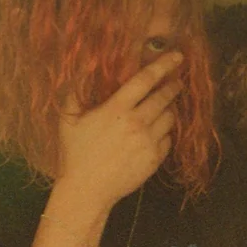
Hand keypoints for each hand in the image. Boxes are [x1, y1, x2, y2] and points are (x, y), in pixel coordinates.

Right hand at [51, 52, 184, 205]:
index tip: (176, 57)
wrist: (87, 190)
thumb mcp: (69, 120)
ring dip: (170, 109)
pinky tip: (158, 131)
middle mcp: (136, 123)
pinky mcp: (154, 160)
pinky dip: (166, 133)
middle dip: (173, 86)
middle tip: (177, 81)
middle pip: (163, 98)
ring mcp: (148, 143)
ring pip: (169, 118)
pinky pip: (168, 140)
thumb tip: (80, 68)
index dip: (163, 65)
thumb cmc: (75, 153)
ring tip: (166, 106)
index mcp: (116, 109)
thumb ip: (75, 92)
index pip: (146, 80)